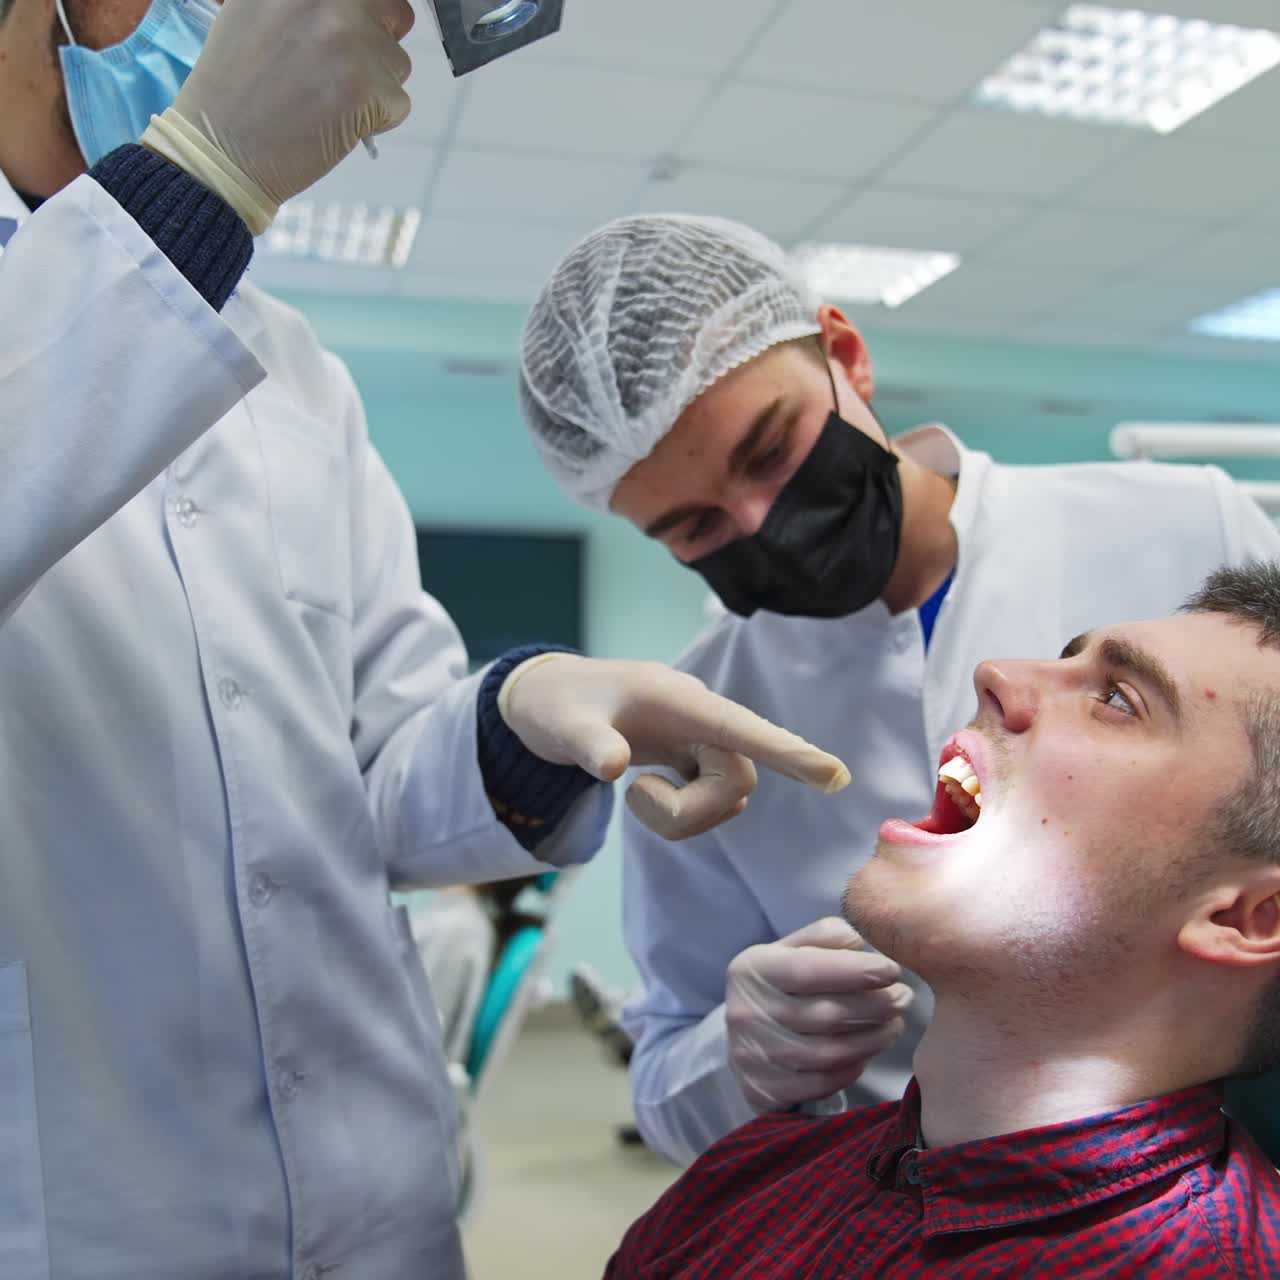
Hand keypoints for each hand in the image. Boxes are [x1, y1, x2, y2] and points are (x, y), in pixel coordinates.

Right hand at [162, 0, 414, 208]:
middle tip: (347, 68)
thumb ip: (306, 4)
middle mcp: (332, 0)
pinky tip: (334, 122)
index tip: (352, 29)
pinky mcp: (371, 89)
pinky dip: (375, 120)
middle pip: (394, 12)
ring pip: (398, 63)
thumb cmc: (234, 88)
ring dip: (374, 85)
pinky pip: (398, 103)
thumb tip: (352, 9)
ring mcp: (354, 42)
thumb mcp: (256, 10)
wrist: (222, 148)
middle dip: (379, 41)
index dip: (364, 12)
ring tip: (328, 98)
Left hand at [499, 654, 850, 839]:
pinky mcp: (695, 758)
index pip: (743, 729)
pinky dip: (679, 815)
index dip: (789, 753)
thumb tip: (612, 768)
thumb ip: (587, 744)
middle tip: (633, 798)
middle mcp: (702, 717)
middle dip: (690, 812)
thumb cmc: (558, 705)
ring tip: (633, 792)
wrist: (550, 702)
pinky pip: (712, 800)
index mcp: (679, 699)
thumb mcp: (561, 725)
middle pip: (736, 780)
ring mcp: (702, 739)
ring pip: (728, 796)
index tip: (835, 776)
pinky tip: (644, 790)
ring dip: (682, 816)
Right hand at [726, 917, 912, 1113]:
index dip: (855, 971)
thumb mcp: (791, 950)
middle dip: (875, 1006)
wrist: (745, 1035)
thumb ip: (824, 937)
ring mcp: (752, 1056)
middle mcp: (747, 1012)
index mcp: (753, 969)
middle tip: (904, 997)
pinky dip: (854, 1067)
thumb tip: (858, 941)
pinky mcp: (764, 1089)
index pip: (807, 969)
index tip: (892, 970)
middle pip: (825, 1014)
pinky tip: (868, 1050)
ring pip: (828, 1053)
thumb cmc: (780, 984)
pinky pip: (822, 1083)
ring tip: (895, 1023)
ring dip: (872, 1039)